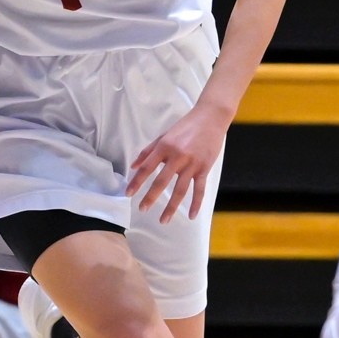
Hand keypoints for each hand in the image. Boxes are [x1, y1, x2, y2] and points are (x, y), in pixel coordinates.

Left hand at [128, 100, 228, 223]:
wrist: (210, 118)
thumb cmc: (186, 126)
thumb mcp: (164, 135)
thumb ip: (148, 151)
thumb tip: (133, 165)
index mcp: (165, 146)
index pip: (147, 167)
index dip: (137, 181)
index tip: (128, 193)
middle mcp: (177, 156)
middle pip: (161, 181)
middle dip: (150, 197)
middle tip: (142, 209)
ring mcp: (192, 164)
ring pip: (180, 189)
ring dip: (172, 207)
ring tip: (163, 220)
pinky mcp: (205, 168)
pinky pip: (199, 189)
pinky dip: (196, 203)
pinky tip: (192, 215)